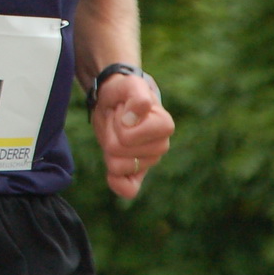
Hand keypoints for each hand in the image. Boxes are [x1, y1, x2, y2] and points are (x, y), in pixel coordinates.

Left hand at [92, 71, 172, 197]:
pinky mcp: (137, 173)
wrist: (115, 100)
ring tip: (117, 132)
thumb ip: (137, 98)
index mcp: (164, 125)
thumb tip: (133, 120)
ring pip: (117, 167)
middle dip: (111, 133)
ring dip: (109, 147)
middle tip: (118, 120)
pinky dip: (118, 184)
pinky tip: (112, 174)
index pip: (127, 137)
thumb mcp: (130, 85)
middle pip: (119, 151)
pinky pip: (129, 189)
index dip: (118, 122)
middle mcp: (160, 146)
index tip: (124, 111)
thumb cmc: (124, 93)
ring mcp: (149, 161)